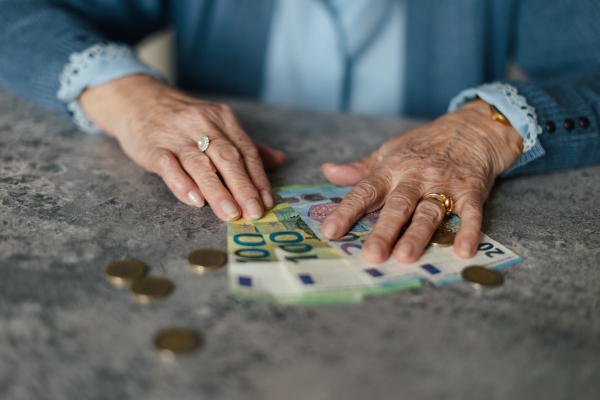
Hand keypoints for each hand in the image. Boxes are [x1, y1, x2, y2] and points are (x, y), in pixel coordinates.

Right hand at [79, 74, 285, 220]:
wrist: (136, 99)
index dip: (258, 178)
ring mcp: (175, 135)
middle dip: (243, 187)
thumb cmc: (183, 121)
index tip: (267, 202)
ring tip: (230, 213)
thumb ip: (246, 146)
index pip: (246, 151)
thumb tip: (279, 161)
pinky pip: (169, 166)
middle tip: (253, 212)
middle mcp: (201, 124)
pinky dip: (182, 183)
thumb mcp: (216, 125)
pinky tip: (195, 200)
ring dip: (217, 191)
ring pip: (201, 164)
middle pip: (227, 157)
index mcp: (222, 118)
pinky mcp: (152, 147)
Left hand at [320, 99, 522, 262]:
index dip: (346, 211)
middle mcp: (416, 178)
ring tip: (405, 256)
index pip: (365, 192)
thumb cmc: (425, 144)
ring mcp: (444, 185)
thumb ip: (360, 168)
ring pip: (429, 212)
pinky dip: (467, 232)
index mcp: (391, 170)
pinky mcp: (471, 192)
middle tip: (372, 254)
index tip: (330, 231)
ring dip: (417, 235)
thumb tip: (328, 171)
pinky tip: (462, 252)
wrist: (472, 128)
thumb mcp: (389, 150)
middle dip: (384, 231)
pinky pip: (470, 214)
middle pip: (398, 206)